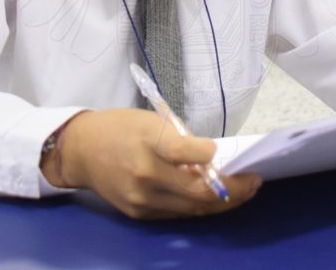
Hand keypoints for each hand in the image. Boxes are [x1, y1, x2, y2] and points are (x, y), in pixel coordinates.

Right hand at [57, 109, 261, 218]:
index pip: (188, 152)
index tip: (222, 152)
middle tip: (254, 181)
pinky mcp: (140, 213)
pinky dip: (198, 206)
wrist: (81, 150)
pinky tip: (214, 197)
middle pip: (200, 192)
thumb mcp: (151, 121)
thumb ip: (181, 141)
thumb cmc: (120, 128)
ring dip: (222, 202)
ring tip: (243, 190)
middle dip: (234, 190)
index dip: (211, 154)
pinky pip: (178, 213)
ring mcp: (143, 199)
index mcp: (149, 143)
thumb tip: (213, 159)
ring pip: (193, 208)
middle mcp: (146, 175)